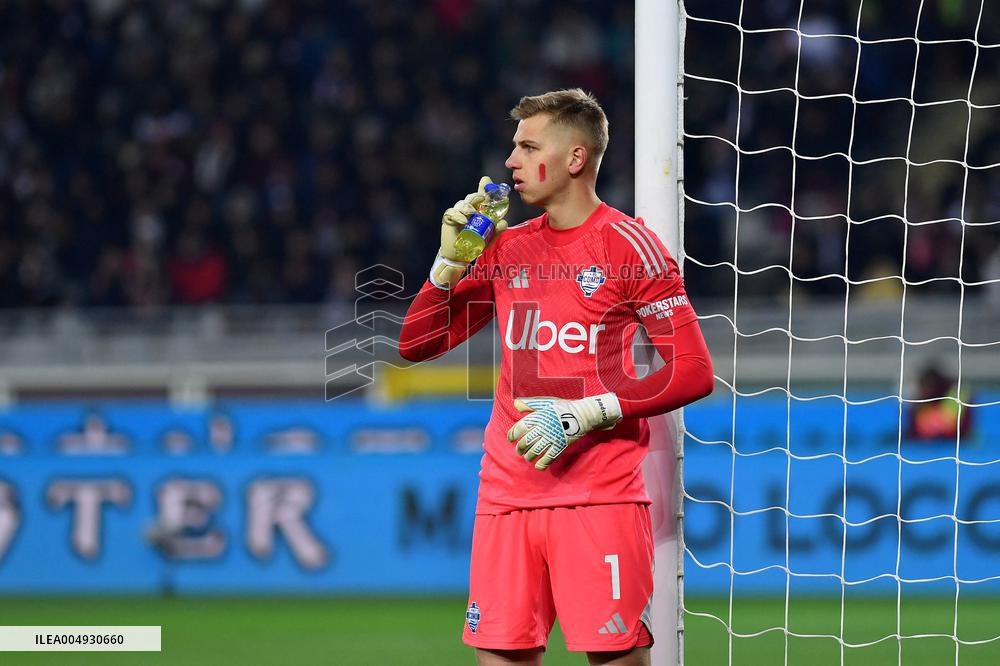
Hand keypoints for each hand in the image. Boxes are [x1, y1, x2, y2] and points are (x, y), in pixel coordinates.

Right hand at [430, 176, 507, 287]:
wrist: (461, 255)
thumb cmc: (476, 244)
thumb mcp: (489, 237)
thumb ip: (497, 230)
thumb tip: (503, 222)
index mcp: (479, 211)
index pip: (482, 196)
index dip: (484, 187)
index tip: (486, 180)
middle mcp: (468, 209)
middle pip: (471, 197)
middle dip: (476, 196)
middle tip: (481, 198)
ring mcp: (458, 213)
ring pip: (461, 203)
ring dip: (467, 206)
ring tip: (471, 213)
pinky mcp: (449, 219)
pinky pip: (452, 213)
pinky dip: (458, 216)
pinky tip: (463, 221)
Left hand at [507, 393, 622, 469]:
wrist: (582, 415)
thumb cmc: (563, 407)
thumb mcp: (546, 402)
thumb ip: (530, 404)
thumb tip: (515, 404)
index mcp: (538, 417)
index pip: (520, 428)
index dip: (512, 435)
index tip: (511, 439)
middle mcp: (543, 428)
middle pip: (526, 442)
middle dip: (520, 448)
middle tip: (519, 451)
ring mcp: (552, 438)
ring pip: (535, 452)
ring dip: (529, 457)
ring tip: (528, 457)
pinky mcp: (560, 446)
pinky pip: (548, 458)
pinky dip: (541, 464)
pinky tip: (538, 465)